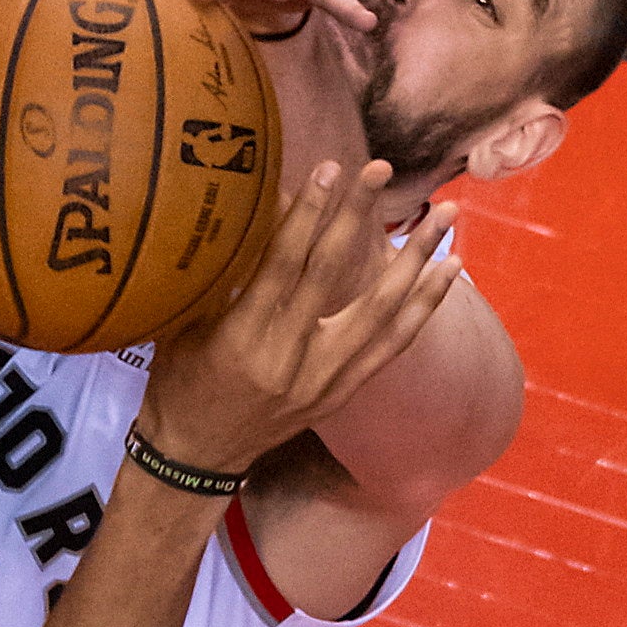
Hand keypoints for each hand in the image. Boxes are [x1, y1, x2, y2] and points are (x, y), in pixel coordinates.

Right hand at [137, 161, 460, 472]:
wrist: (197, 456)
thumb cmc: (178, 383)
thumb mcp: (183, 326)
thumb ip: (220, 276)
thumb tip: (254, 209)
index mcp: (242, 340)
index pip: (282, 264)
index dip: (306, 214)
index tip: (327, 169)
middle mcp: (290, 360)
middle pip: (332, 275)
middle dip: (358, 217)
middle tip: (380, 169)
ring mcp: (323, 380)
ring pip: (381, 312)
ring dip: (416, 259)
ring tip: (445, 216)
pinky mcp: (342, 392)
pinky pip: (393, 344)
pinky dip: (423, 306)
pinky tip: (448, 271)